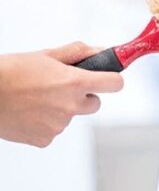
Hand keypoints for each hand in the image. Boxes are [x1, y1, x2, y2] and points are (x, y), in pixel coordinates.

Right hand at [0, 42, 123, 146]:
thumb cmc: (12, 71)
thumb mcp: (47, 55)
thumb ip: (79, 53)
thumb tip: (102, 51)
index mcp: (74, 83)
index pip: (115, 84)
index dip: (112, 80)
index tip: (108, 79)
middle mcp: (70, 106)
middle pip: (95, 104)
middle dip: (83, 96)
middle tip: (60, 88)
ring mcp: (58, 125)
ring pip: (71, 116)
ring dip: (60, 109)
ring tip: (35, 99)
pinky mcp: (45, 139)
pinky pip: (53, 130)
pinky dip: (45, 123)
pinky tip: (29, 113)